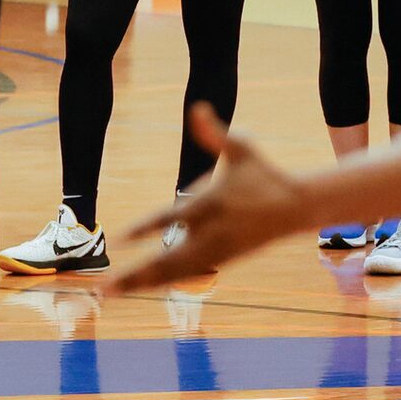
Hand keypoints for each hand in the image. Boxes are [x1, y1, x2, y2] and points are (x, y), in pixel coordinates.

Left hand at [110, 107, 313, 291]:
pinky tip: (142, 286)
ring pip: (174, 272)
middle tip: (106, 287)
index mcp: (212, 203)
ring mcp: (216, 250)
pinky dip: (163, 281)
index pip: (171, 217)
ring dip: (143, 283)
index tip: (122, 238)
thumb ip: (213, 133)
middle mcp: (211, 233)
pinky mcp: (221, 260)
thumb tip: (196, 108)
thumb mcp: (242, 148)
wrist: (295, 207)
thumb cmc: (264, 174)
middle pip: (167, 260)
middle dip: (135, 275)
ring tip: (112, 292)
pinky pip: (187, 273)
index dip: (145, 228)